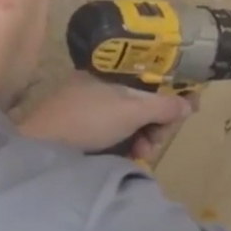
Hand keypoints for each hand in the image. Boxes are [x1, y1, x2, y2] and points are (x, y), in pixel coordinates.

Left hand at [17, 72, 192, 160]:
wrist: (41, 149)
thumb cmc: (89, 121)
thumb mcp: (132, 112)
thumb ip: (164, 107)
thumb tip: (189, 104)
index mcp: (109, 72)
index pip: (150, 78)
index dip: (170, 94)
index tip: (186, 111)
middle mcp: (99, 86)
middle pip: (142, 102)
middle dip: (156, 124)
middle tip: (155, 141)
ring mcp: (89, 108)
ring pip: (130, 120)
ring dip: (143, 138)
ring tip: (141, 154)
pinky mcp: (81, 129)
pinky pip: (115, 132)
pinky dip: (126, 144)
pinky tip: (129, 157)